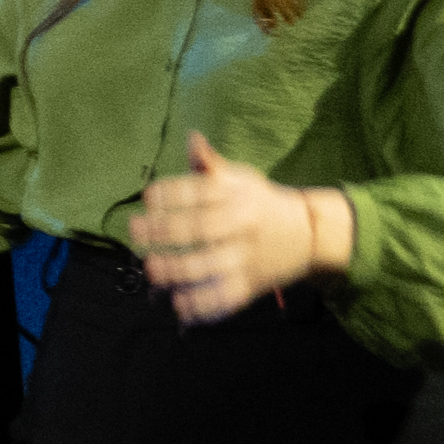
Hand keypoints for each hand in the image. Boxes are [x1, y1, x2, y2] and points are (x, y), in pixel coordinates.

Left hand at [133, 127, 350, 323]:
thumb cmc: (260, 203)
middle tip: (135, 235)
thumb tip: (191, 138)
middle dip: (162, 233)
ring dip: (175, 271)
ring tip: (151, 269)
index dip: (170, 193)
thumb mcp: (241, 179)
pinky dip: (200, 305)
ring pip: (208, 266)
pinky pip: (225, 298)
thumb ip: (210, 166)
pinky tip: (178, 305)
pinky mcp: (251, 285)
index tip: (147, 197)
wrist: (309, 233)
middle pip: (200, 229)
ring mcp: (246, 257)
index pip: (199, 192)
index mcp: (237, 196)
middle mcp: (242, 226)